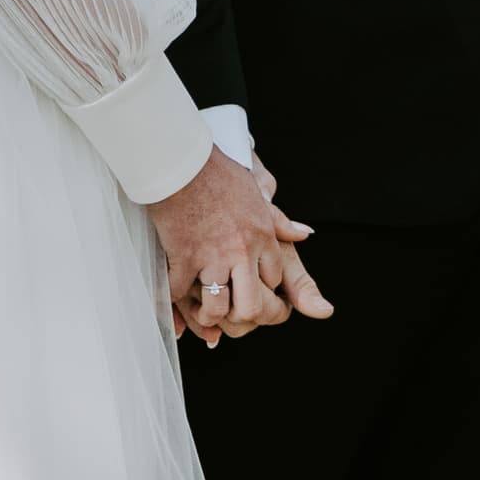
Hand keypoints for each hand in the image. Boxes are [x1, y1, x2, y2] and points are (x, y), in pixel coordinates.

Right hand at [146, 149, 332, 346]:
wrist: (182, 161)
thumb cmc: (216, 172)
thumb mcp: (255, 192)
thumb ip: (278, 220)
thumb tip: (305, 234)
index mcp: (262, 236)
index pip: (275, 280)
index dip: (268, 292)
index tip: (259, 295)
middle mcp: (242, 251)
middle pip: (253, 306)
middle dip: (245, 318)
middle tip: (235, 316)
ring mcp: (213, 257)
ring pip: (218, 308)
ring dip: (209, 314)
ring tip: (204, 311)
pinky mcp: (185, 257)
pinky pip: (181, 294)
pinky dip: (175, 301)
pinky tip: (174, 298)